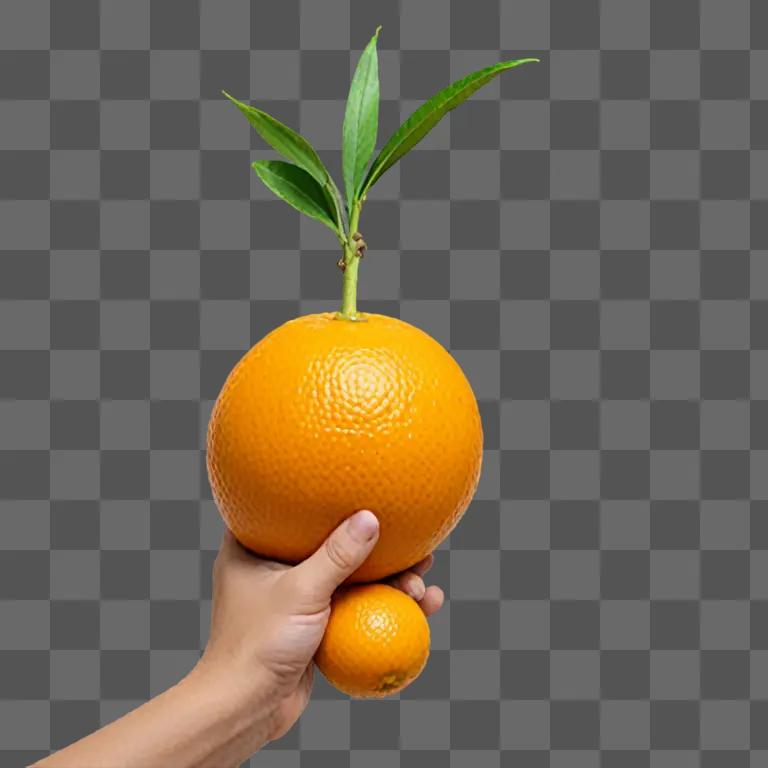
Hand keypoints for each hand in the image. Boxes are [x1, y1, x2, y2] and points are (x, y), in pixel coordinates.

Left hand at [199, 510, 443, 742]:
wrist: (242, 711)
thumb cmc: (258, 645)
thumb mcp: (301, 592)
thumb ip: (337, 556)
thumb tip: (371, 518)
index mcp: (254, 547)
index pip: (298, 512)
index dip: (337, 504)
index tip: (372, 498)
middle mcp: (273, 568)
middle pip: (335, 547)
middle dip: (380, 552)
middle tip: (416, 551)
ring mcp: (295, 599)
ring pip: (350, 581)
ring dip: (389, 585)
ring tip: (424, 587)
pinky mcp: (311, 627)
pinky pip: (353, 610)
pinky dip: (381, 609)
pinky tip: (421, 611)